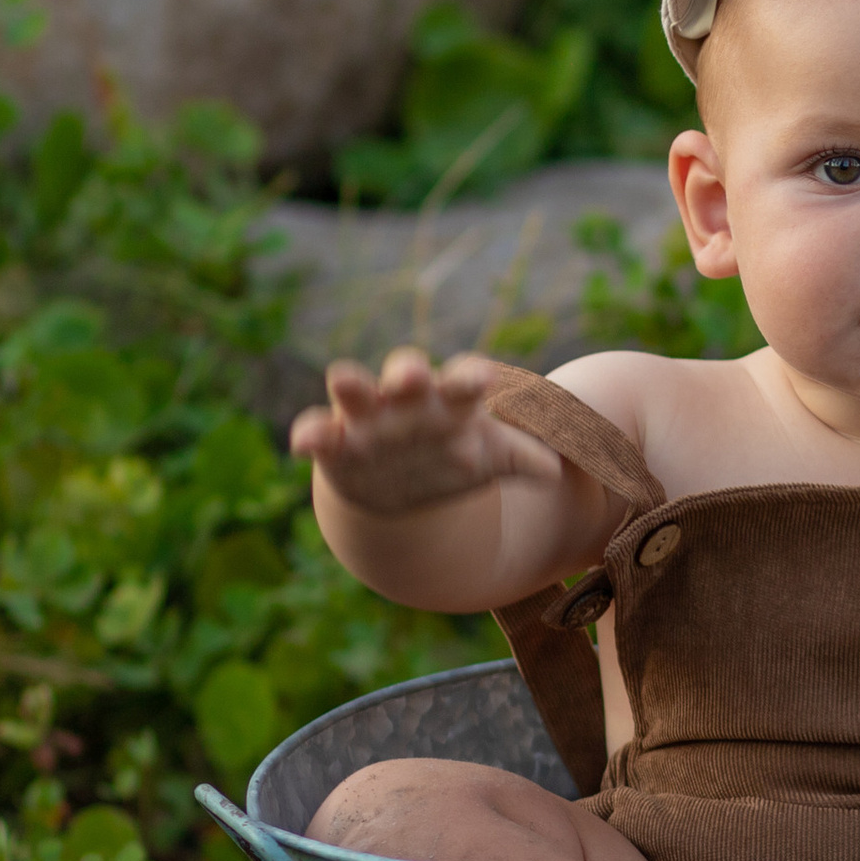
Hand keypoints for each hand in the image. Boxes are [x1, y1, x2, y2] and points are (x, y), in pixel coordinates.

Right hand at [289, 348, 561, 516]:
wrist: (404, 490)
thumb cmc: (454, 459)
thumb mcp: (490, 460)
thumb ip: (522, 458)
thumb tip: (554, 468)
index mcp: (453, 399)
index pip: (464, 379)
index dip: (472, 378)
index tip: (485, 379)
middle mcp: (408, 399)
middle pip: (408, 372)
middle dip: (410, 371)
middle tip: (415, 375)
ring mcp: (368, 417)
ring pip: (356, 391)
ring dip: (352, 384)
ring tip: (344, 379)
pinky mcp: (334, 441)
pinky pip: (316, 430)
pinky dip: (310, 433)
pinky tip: (305, 442)